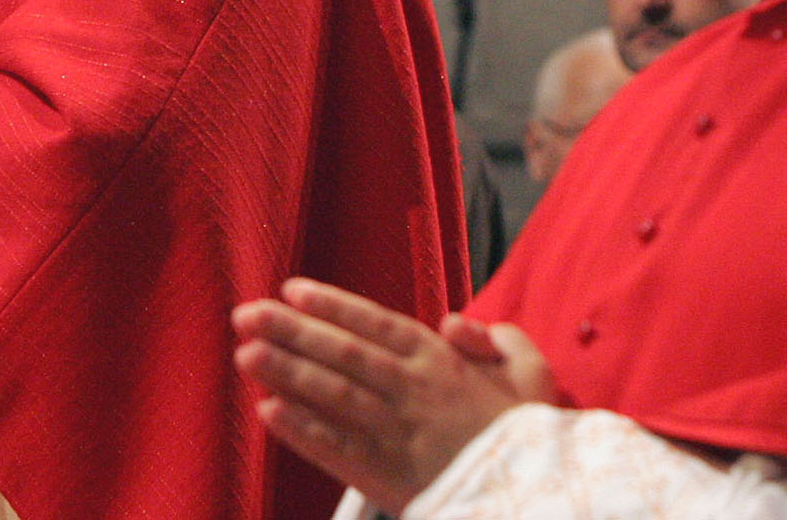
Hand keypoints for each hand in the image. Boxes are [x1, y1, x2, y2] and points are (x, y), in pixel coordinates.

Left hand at [230, 279, 549, 512]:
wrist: (541, 500)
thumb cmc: (530, 433)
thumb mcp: (531, 373)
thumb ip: (495, 338)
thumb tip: (454, 322)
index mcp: (442, 363)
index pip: (376, 324)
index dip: (332, 305)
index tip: (291, 289)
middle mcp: (413, 392)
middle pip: (343, 354)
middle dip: (291, 332)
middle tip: (245, 314)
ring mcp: (399, 435)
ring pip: (335, 396)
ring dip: (287, 374)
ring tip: (245, 355)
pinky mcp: (389, 478)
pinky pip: (339, 450)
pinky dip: (303, 432)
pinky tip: (268, 413)